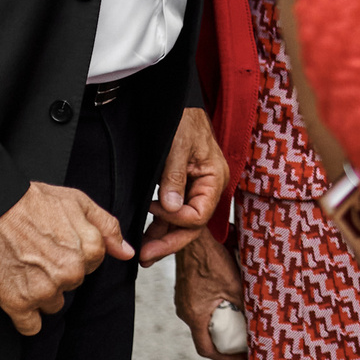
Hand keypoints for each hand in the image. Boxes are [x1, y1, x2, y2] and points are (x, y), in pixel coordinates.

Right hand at [0, 182, 132, 336]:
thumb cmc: (30, 202)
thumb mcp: (78, 202)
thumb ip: (107, 228)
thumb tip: (126, 252)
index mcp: (89, 250)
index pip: (90, 266)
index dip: (71, 255)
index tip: (54, 245)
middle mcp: (70, 273)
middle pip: (71, 285)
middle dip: (56, 274)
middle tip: (34, 254)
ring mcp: (44, 290)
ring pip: (52, 305)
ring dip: (39, 293)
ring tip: (21, 269)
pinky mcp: (17, 303)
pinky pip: (30, 327)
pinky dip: (24, 317)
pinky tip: (16, 296)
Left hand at [138, 106, 228, 265]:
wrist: (178, 103)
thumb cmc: (183, 120)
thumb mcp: (177, 147)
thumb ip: (174, 179)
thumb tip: (171, 209)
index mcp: (215, 179)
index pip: (199, 215)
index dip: (177, 218)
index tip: (155, 208)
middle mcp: (209, 188)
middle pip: (193, 225)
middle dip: (169, 241)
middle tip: (145, 255)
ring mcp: (198, 189)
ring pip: (183, 222)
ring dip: (164, 236)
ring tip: (144, 252)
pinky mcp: (185, 187)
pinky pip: (176, 211)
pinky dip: (162, 223)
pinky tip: (148, 233)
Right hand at [173, 228, 248, 359]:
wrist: (191, 237)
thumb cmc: (212, 259)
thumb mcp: (235, 284)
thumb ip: (246, 304)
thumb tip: (263, 318)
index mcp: (195, 315)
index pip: (207, 349)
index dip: (225, 358)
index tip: (242, 358)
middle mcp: (185, 311)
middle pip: (205, 337)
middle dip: (225, 343)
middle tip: (244, 344)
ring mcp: (183, 300)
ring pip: (203, 322)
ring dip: (220, 326)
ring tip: (240, 325)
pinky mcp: (186, 290)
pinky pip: (200, 308)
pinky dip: (215, 313)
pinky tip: (230, 305)